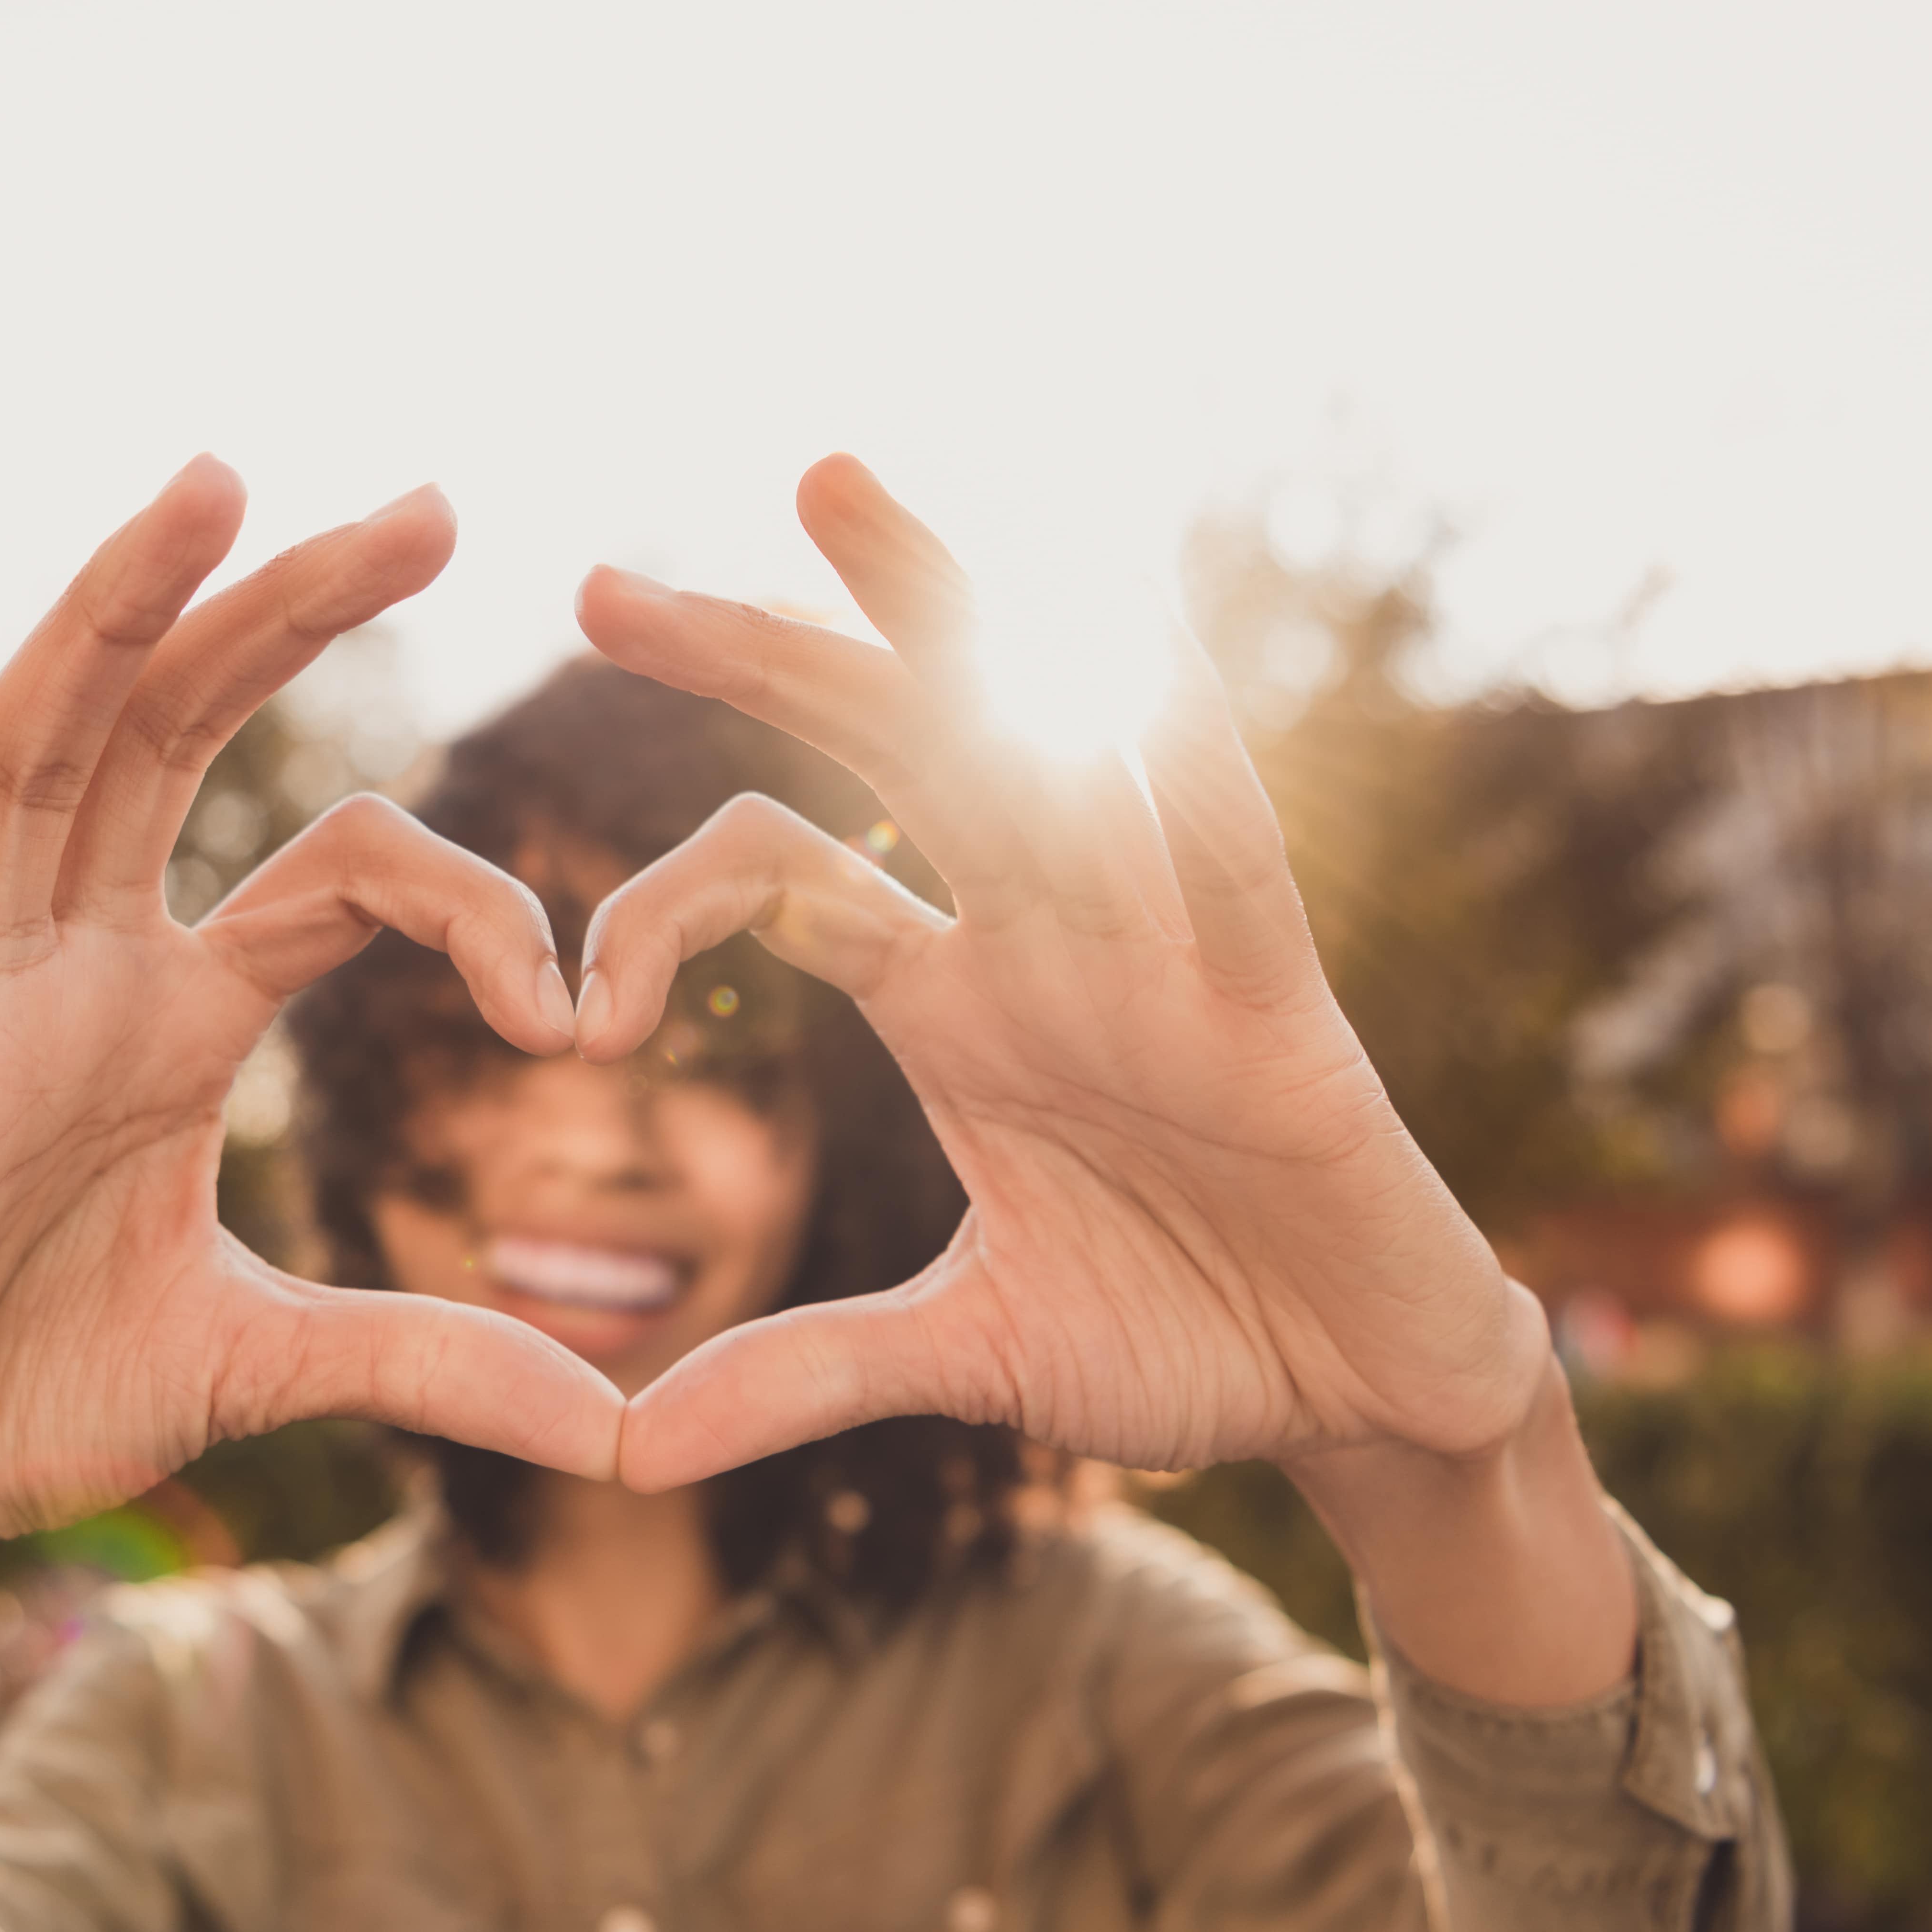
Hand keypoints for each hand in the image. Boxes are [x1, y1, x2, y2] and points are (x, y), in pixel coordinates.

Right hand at [0, 460, 621, 1577]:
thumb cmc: (34, 1399)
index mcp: (178, 1015)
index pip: (343, 870)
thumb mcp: (264, 1370)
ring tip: (209, 486)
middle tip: (434, 502)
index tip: (577, 1015)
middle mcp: (73, 966)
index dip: (472, 906)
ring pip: (33, 760)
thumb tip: (617, 1433)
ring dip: (112, 616)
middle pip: (182, 731)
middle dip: (290, 609)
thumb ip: (427, 1365)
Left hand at [570, 455, 1551, 1497]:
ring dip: (933, 607)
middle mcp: (1042, 936)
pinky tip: (1119, 607)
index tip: (571, 1014)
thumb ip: (797, 1378)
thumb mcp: (963, 1359)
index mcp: (959, 1001)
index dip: (664, 911)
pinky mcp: (1269, 992)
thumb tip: (617, 1454)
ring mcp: (1153, 946)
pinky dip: (1169, 730)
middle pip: (878, 749)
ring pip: (1028, 733)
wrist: (1360, 1398)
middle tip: (592, 586)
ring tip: (819, 478)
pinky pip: (1216, 834)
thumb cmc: (1187, 1343)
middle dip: (751, 654)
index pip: (781, 883)